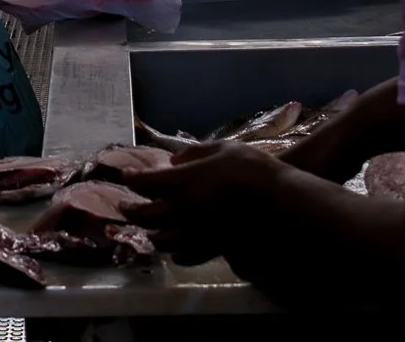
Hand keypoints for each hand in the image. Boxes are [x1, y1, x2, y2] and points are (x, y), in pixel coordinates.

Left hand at [124, 141, 287, 263]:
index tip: (127, 178)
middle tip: (123, 207)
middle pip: (148, 214)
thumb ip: (196, 152)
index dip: (134, 180)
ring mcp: (198, 230)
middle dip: (132, 210)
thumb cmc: (252, 168)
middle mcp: (185, 207)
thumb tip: (173, 162)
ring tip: (145, 230)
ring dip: (150, 234)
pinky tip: (174, 250)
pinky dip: (176, 254)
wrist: (280, 201)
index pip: (148, 182)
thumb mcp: (224, 148)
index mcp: (186, 180)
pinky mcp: (213, 247)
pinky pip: (186, 256)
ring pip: (163, 239)